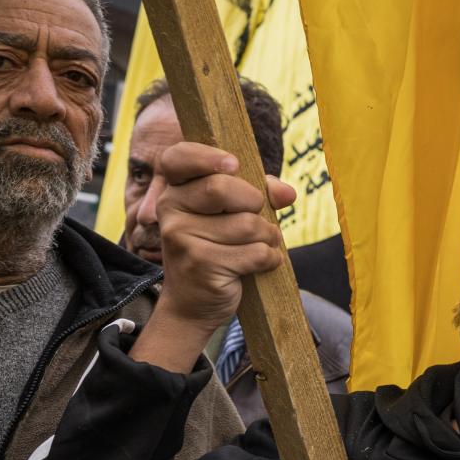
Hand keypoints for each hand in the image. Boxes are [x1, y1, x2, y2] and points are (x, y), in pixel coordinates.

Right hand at [131, 143, 294, 373]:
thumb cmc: (218, 250)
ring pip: (247, 225)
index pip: (178, 158)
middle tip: (257, 219)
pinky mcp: (201, 264)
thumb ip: (259, 193)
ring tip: (255, 247)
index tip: (233, 165)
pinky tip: (257, 266)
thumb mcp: (233, 215)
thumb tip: (287, 194)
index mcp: (175, 190)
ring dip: (266, 237)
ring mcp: (182, 238)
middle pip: (223, 188)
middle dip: (255, 204)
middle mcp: (171, 210)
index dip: (207, 156)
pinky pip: (256, 253)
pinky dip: (268, 259)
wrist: (193, 304)